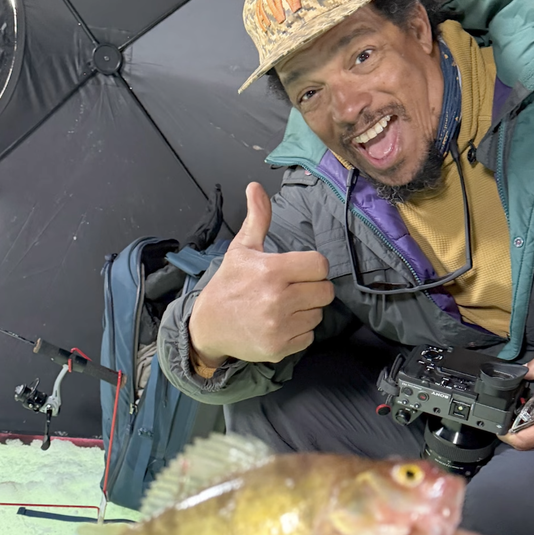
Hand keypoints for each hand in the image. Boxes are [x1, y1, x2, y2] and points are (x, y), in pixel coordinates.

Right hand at [189, 182, 334, 364]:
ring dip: (307, 310)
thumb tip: (256, 186)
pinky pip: (309, 336)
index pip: (320, 265)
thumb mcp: (242, 249)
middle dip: (313, 288)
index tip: (298, 270)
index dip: (312, 267)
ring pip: (318, 314)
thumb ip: (257, 219)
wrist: (208, 325)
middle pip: (325, 291)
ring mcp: (279, 326)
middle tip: (292, 289)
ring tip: (284, 307)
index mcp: (272, 270)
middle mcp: (277, 299)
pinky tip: (280, 324)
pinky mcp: (279, 348)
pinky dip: (299, 331)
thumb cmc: (229, 284)